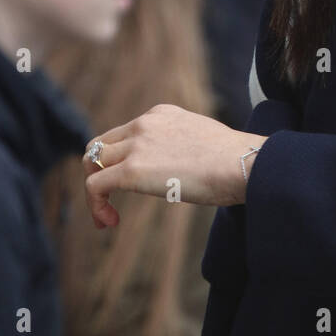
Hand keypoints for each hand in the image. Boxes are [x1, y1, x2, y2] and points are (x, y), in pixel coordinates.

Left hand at [82, 104, 266, 228]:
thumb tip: (181, 168)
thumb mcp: (201, 141)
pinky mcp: (132, 170)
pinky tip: (108, 222)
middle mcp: (144, 123)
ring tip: (107, 217)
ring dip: (95, 192)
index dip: (120, 160)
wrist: (242, 164)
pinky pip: (95, 185)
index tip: (130, 187)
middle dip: (99, 171)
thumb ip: (181, 147)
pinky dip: (95, 205)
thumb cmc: (234, 161)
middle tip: (109, 198)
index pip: (125, 133)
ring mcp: (137, 145)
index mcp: (161, 114)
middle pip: (101, 145)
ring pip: (93, 163)